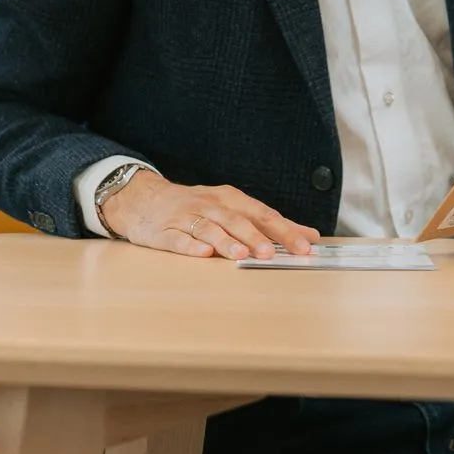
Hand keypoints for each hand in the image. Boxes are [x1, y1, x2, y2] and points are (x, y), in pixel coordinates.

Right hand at [101, 171, 320, 259]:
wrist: (144, 199)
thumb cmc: (196, 207)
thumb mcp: (233, 208)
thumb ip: (270, 223)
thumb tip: (309, 235)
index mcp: (231, 200)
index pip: (263, 214)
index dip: (285, 230)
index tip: (304, 246)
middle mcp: (211, 206)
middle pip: (237, 220)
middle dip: (256, 237)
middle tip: (271, 253)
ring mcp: (187, 218)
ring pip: (209, 229)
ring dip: (226, 242)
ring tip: (240, 254)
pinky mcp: (165, 232)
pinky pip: (179, 239)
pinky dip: (190, 246)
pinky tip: (202, 254)